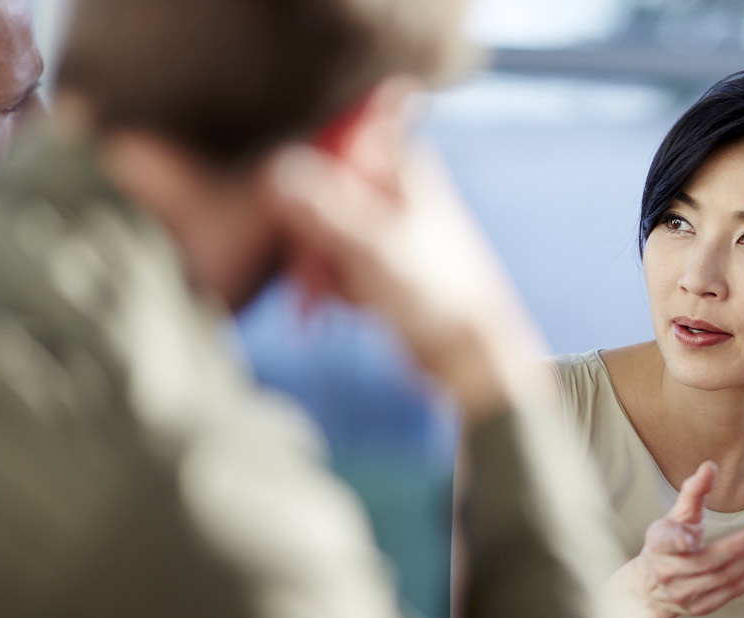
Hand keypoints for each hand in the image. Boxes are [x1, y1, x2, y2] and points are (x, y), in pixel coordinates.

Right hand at [264, 89, 540, 415]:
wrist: (467, 354)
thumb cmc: (436, 293)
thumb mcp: (374, 244)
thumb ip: (325, 207)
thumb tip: (276, 170)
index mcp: (401, 167)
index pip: (340, 137)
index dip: (311, 166)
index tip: (290, 197)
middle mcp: (389, 190)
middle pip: (319, 187)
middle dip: (306, 230)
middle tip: (309, 268)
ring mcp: (379, 228)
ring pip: (319, 229)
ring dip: (314, 264)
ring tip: (317, 295)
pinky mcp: (373, 265)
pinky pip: (329, 263)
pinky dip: (327, 285)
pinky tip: (331, 306)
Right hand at [610, 462, 743, 617]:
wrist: (649, 588)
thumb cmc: (667, 544)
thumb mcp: (675, 516)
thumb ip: (693, 492)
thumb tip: (709, 467)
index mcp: (658, 546)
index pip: (665, 542)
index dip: (676, 540)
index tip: (688, 540)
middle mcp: (669, 573)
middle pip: (705, 561)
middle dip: (735, 548)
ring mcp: (685, 593)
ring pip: (723, 578)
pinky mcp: (701, 606)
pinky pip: (731, 592)